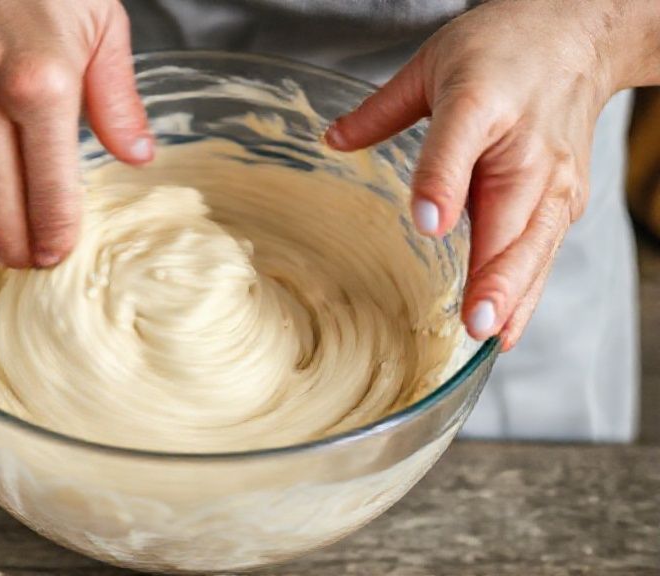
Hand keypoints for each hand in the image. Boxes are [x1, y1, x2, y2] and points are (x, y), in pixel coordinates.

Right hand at [0, 0, 152, 267]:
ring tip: (2, 254)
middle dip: (21, 246)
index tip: (60, 256)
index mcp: (39, 89)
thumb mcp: (103, 26)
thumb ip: (118, 100)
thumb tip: (136, 156)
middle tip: (34, 266)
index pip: (50, 191)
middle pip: (3, 207)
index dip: (56, 235)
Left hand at [325, 0, 653, 349]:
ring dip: (514, 295)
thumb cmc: (505, 50)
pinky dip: (527, 294)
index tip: (430, 222)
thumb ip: (382, 110)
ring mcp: (555, 179)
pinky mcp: (564, 201)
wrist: (578, 37)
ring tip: (488, 336)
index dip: (444, 185)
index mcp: (484, 101)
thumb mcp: (433, 64)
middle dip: (494, 274)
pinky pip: (544, 254)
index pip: (460, 144)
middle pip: (512, 215)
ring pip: (535, 247)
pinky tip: (505, 329)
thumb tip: (331, 140)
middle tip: (473, 319)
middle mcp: (528, 146)